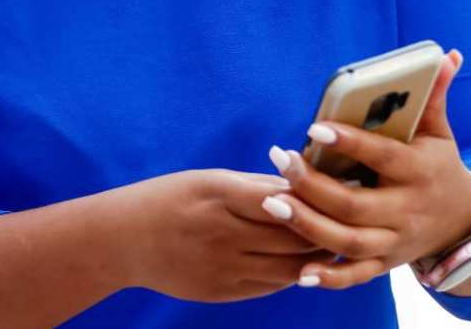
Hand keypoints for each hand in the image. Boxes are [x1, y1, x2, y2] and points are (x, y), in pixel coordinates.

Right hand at [119, 169, 327, 302]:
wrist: (121, 240)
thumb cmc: (169, 200)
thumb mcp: (206, 180)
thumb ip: (255, 185)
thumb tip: (305, 184)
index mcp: (218, 195)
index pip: (284, 198)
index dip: (316, 198)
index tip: (338, 192)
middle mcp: (222, 232)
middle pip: (294, 236)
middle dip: (325, 229)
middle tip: (349, 220)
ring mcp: (222, 265)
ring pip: (290, 266)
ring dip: (315, 256)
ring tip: (331, 243)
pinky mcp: (222, 290)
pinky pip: (272, 285)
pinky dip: (291, 273)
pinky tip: (298, 262)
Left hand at [261, 50, 470, 289]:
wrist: (463, 220)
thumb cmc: (438, 165)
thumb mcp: (440, 132)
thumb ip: (433, 95)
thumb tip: (446, 54)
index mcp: (420, 171)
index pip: (383, 157)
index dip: (350, 143)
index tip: (313, 128)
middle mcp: (407, 210)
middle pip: (355, 205)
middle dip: (312, 186)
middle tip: (278, 160)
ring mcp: (394, 241)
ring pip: (348, 242)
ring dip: (307, 226)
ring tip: (272, 203)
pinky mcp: (384, 264)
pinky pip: (355, 276)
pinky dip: (329, 278)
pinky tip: (298, 273)